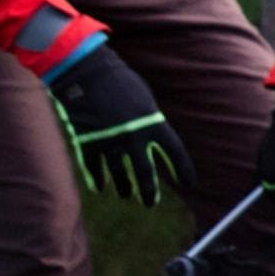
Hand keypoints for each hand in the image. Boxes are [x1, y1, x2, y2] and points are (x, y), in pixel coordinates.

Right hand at [47, 46, 192, 205]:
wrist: (85, 72)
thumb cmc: (118, 81)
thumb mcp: (144, 99)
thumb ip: (150, 121)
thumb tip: (153, 139)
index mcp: (154, 123)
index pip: (175, 152)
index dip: (183, 169)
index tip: (189, 183)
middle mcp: (134, 137)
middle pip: (146, 172)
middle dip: (149, 190)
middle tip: (150, 203)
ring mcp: (110, 141)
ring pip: (120, 175)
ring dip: (124, 187)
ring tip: (127, 195)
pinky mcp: (87, 142)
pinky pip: (94, 168)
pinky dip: (97, 179)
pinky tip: (100, 187)